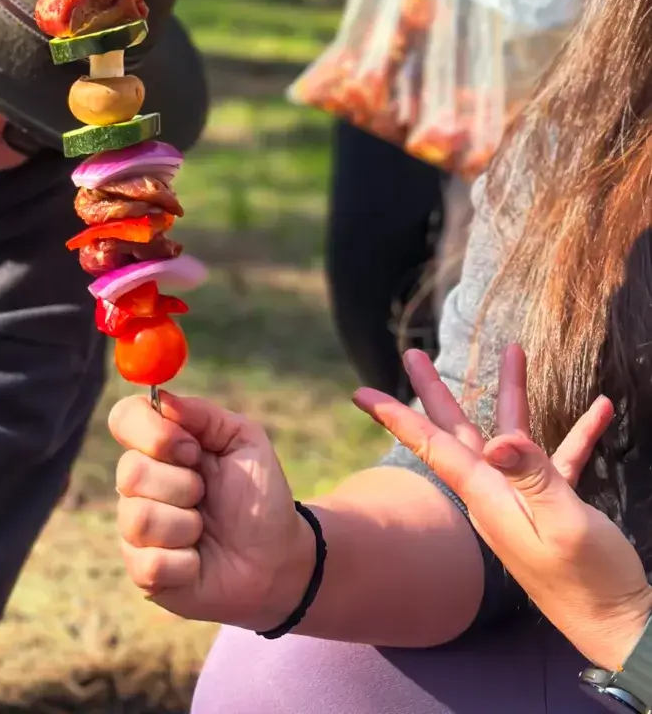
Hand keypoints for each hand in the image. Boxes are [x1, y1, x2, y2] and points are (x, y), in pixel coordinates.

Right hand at [108, 392, 314, 628]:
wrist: (277, 558)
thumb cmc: (259, 496)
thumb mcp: (244, 441)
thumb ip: (204, 415)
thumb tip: (160, 397)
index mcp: (160, 446)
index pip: (124, 418)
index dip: (150, 431)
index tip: (191, 448)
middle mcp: (140, 484)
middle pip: (130, 471)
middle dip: (182, 484)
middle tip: (206, 494)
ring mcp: (137, 529)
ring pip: (138, 518)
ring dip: (186, 525)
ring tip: (204, 529)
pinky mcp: (142, 573)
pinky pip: (150, 562)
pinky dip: (186, 561)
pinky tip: (198, 561)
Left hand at [353, 345, 651, 670]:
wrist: (618, 628)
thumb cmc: (588, 581)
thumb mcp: (563, 525)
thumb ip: (535, 478)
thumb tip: (500, 441)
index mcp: (488, 496)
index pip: (433, 446)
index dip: (396, 417)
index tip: (359, 393)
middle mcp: (495, 494)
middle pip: (457, 430)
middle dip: (435, 391)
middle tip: (412, 355)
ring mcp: (523, 500)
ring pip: (510, 433)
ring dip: (512, 392)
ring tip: (515, 350)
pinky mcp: (555, 507)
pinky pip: (559, 459)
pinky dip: (577, 433)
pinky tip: (599, 409)